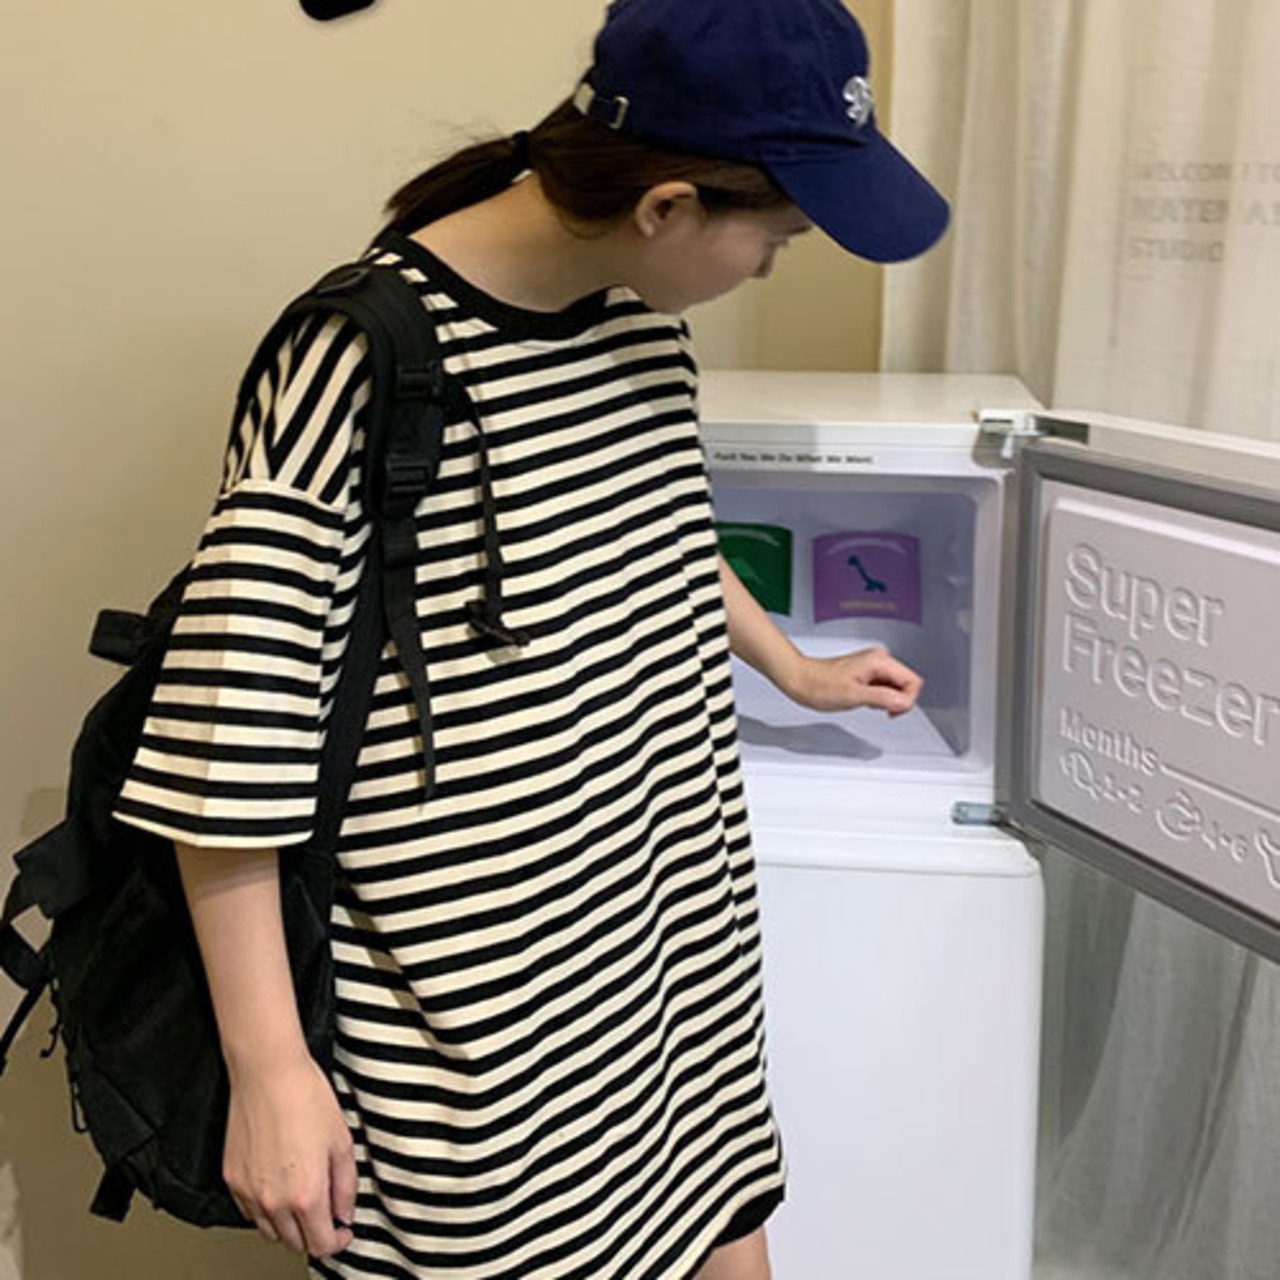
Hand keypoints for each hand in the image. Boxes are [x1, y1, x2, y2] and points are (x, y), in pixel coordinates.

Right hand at [223, 1051, 355, 1258]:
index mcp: (306, 1193)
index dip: (337, 1242)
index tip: (343, 1232)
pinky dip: (266, 1211)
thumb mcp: (342, 1142)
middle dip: (314, 1234)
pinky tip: (279, 1189)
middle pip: (294, 1243)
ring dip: (289, 1226)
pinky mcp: (232, 1179)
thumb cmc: (306, 1098)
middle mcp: (274, 1200)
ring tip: (304, 1201)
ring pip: (270, 1232)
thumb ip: (346, 1185)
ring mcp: (249, 1192)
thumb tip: (345, 1212)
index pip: (320, 1244)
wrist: (268, 1073)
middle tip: (326, 1215)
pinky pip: (250, 1212)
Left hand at [785, 646, 922, 716]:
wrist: (801, 680)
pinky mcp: (867, 673)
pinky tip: (864, 701)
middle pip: (907, 684)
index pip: (913, 681)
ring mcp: (873, 666)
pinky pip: (885, 688)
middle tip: (877, 709)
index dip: (906, 700)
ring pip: (897, 687)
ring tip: (866, 703)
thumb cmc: (819, 685)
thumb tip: (904, 702)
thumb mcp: (853, 696)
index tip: (890, 711)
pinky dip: (879, 699)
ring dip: (887, 700)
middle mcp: (879, 659)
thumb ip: (882, 698)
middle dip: (897, 701)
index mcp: (879, 660)